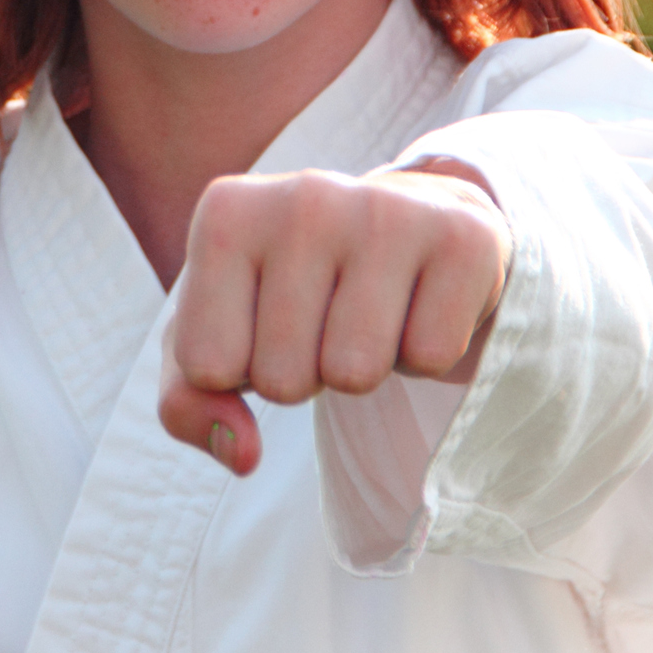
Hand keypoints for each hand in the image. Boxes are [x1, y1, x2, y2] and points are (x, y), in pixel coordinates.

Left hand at [158, 161, 511, 475]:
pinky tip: (416, 303)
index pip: (208, 369)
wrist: (405, 227)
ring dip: (362, 368)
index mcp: (226, 215)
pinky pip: (431, 358)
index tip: (262, 324)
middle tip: (324, 321)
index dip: (239, 371)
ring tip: (367, 313)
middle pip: (283, 380)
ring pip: (355, 375)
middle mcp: (302, 197)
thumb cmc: (287, 293)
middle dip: (304, 374)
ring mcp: (386, 209)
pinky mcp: (464, 235)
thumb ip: (188, 405)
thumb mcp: (214, 341)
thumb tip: (240, 455)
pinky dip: (423, 353)